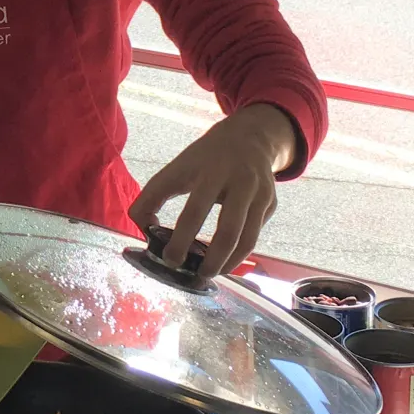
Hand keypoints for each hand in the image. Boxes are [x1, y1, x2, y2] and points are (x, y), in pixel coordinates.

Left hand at [128, 104, 298, 276]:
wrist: (249, 137)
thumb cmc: (205, 159)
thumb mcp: (177, 168)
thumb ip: (153, 195)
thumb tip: (143, 229)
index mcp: (211, 171)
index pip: (194, 211)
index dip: (181, 239)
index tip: (170, 259)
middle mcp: (240, 182)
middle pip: (228, 230)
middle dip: (212, 260)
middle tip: (195, 275)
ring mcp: (260, 194)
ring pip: (248, 239)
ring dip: (229, 263)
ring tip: (211, 273)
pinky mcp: (271, 204)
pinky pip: (255, 236)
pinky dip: (240, 254)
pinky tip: (225, 261)